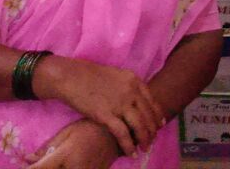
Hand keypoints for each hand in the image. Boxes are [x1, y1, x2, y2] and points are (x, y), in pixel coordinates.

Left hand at [25, 119, 121, 168]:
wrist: (117, 133)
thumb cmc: (89, 128)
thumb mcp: (67, 133)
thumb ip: (48, 148)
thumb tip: (29, 158)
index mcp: (65, 155)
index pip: (40, 168)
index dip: (30, 168)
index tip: (23, 166)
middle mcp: (74, 168)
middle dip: (42, 168)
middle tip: (38, 162)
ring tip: (56, 162)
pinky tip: (66, 164)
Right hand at [34, 56, 164, 155]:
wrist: (70, 76)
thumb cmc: (89, 75)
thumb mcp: (115, 75)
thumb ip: (127, 87)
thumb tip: (134, 101)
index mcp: (133, 80)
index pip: (151, 101)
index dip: (157, 115)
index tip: (159, 124)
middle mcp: (130, 91)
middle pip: (148, 115)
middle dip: (152, 131)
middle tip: (151, 141)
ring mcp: (119, 103)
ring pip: (139, 126)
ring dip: (144, 140)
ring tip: (144, 148)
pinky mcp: (106, 115)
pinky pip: (123, 134)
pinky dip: (129, 146)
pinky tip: (130, 153)